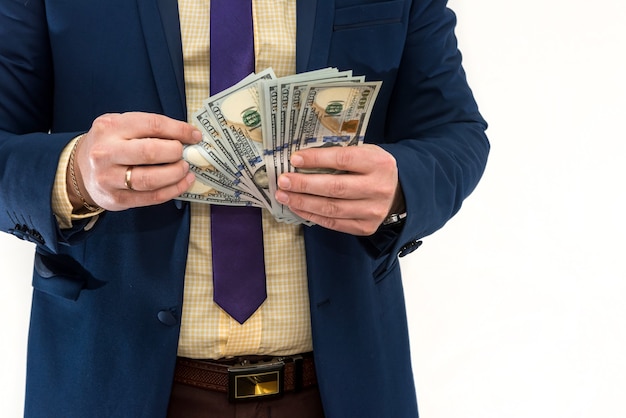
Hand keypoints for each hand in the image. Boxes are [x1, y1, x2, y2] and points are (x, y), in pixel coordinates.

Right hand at [69, 112, 201, 210]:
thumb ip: (150, 128)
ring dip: (175, 174)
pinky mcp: (116, 199)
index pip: (152, 125)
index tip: (195, 136)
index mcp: (111, 127)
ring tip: (186, 169)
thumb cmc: (111, 144)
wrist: (80, 170)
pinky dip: (172, 191)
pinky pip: (150, 197)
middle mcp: (106, 152)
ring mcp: (109, 178)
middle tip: (185, 154)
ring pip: (150, 179)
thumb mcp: (123, 126)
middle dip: (175, 153)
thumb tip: (189, 135)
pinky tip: (183, 183)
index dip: (179, 130)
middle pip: (150, 152)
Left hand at [275, 144, 403, 235]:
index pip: (343, 159)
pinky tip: (297, 207)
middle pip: (335, 188)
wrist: (399, 192)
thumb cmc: (373, 168)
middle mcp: (378, 188)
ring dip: (303, 202)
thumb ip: (340, 155)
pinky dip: (312, 215)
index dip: (317, 160)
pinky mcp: (366, 227)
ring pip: (331, 208)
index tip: (295, 159)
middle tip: (283, 181)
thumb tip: (302, 160)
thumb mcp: (365, 153)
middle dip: (304, 185)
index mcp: (378, 163)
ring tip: (284, 196)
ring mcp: (373, 211)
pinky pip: (333, 223)